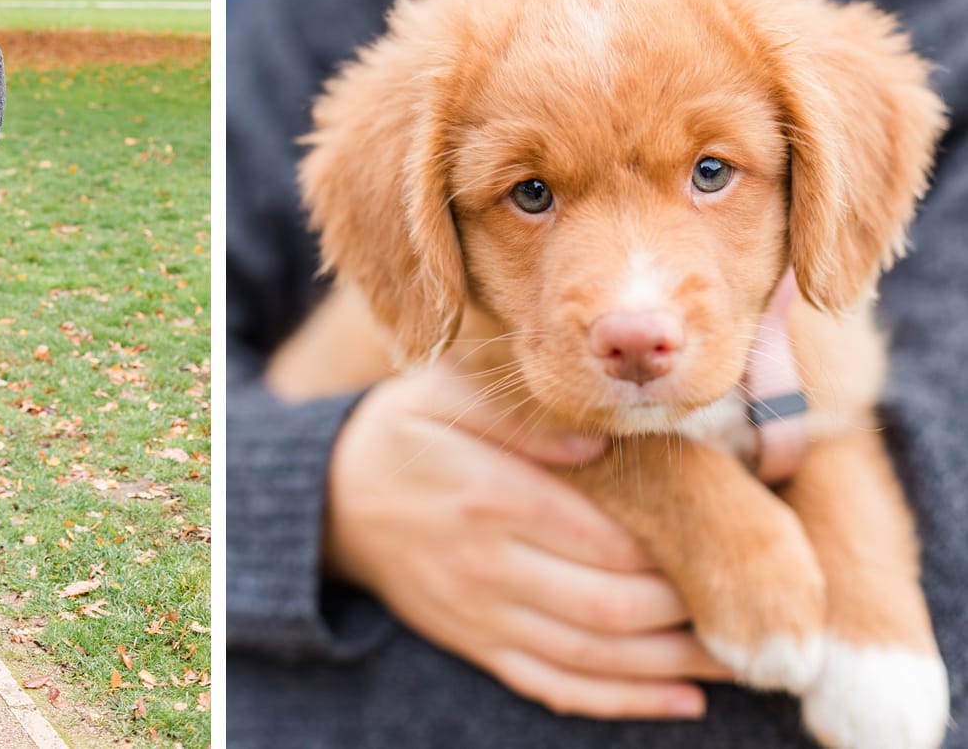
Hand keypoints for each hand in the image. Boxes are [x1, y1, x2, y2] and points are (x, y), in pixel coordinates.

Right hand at [325, 360, 729, 720]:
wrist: (336, 500)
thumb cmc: (406, 432)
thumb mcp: (443, 395)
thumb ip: (516, 417)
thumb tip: (598, 441)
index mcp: (485, 497)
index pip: (600, 537)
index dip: (671, 549)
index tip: (737, 543)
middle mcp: (485, 566)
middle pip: (608, 606)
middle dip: (688, 612)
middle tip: (759, 604)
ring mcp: (480, 615)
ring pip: (592, 656)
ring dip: (673, 665)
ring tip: (745, 659)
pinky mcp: (477, 644)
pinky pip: (554, 684)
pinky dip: (621, 700)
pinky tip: (682, 699)